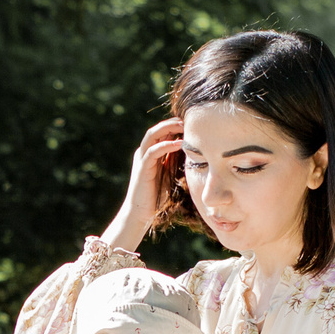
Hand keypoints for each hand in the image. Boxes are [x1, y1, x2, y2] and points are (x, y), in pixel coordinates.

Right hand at [102, 116, 183, 252]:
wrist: (140, 213)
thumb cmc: (156, 196)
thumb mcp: (169, 174)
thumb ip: (175, 162)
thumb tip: (193, 153)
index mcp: (150, 153)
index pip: (162, 132)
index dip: (176, 126)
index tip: (193, 124)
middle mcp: (144, 152)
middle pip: (157, 129)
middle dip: (173, 122)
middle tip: (190, 120)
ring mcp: (141, 159)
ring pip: (153, 134)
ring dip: (169, 128)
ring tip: (184, 127)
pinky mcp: (142, 168)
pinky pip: (153, 151)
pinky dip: (166, 145)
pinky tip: (180, 144)